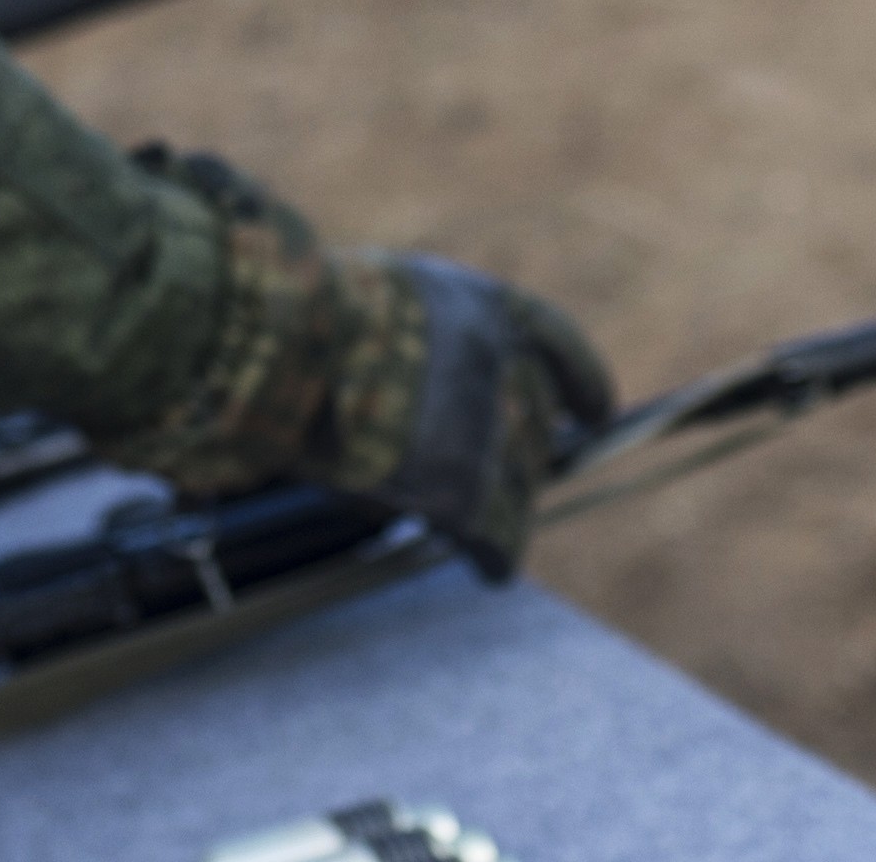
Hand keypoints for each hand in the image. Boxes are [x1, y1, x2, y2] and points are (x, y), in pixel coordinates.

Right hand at [327, 251, 613, 574]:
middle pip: (537, 427)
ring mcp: (489, 429)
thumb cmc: (303, 328)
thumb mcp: (380, 308)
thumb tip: (440, 416)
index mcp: (486, 307)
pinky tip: (490, 569)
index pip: (560, 346)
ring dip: (500, 507)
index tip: (595, 412)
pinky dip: (495, 555)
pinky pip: (498, 538)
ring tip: (481, 529)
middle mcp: (505, 364)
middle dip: (518, 454)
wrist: (281, 349)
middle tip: (489, 478)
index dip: (580, 382)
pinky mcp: (463, 491)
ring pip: (521, 487)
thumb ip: (428, 346)